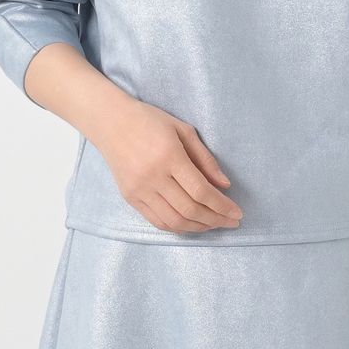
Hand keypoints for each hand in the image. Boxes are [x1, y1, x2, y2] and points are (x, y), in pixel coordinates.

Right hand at [90, 102, 242, 233]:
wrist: (111, 122)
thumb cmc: (150, 121)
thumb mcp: (183, 129)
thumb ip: (205, 158)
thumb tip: (224, 185)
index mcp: (169, 156)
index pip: (201, 190)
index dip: (222, 206)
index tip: (237, 213)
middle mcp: (153, 176)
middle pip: (190, 209)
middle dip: (215, 220)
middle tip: (231, 222)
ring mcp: (140, 189)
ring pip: (174, 220)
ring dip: (198, 227)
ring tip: (214, 224)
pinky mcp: (130, 197)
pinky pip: (157, 221)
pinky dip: (178, 227)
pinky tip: (192, 224)